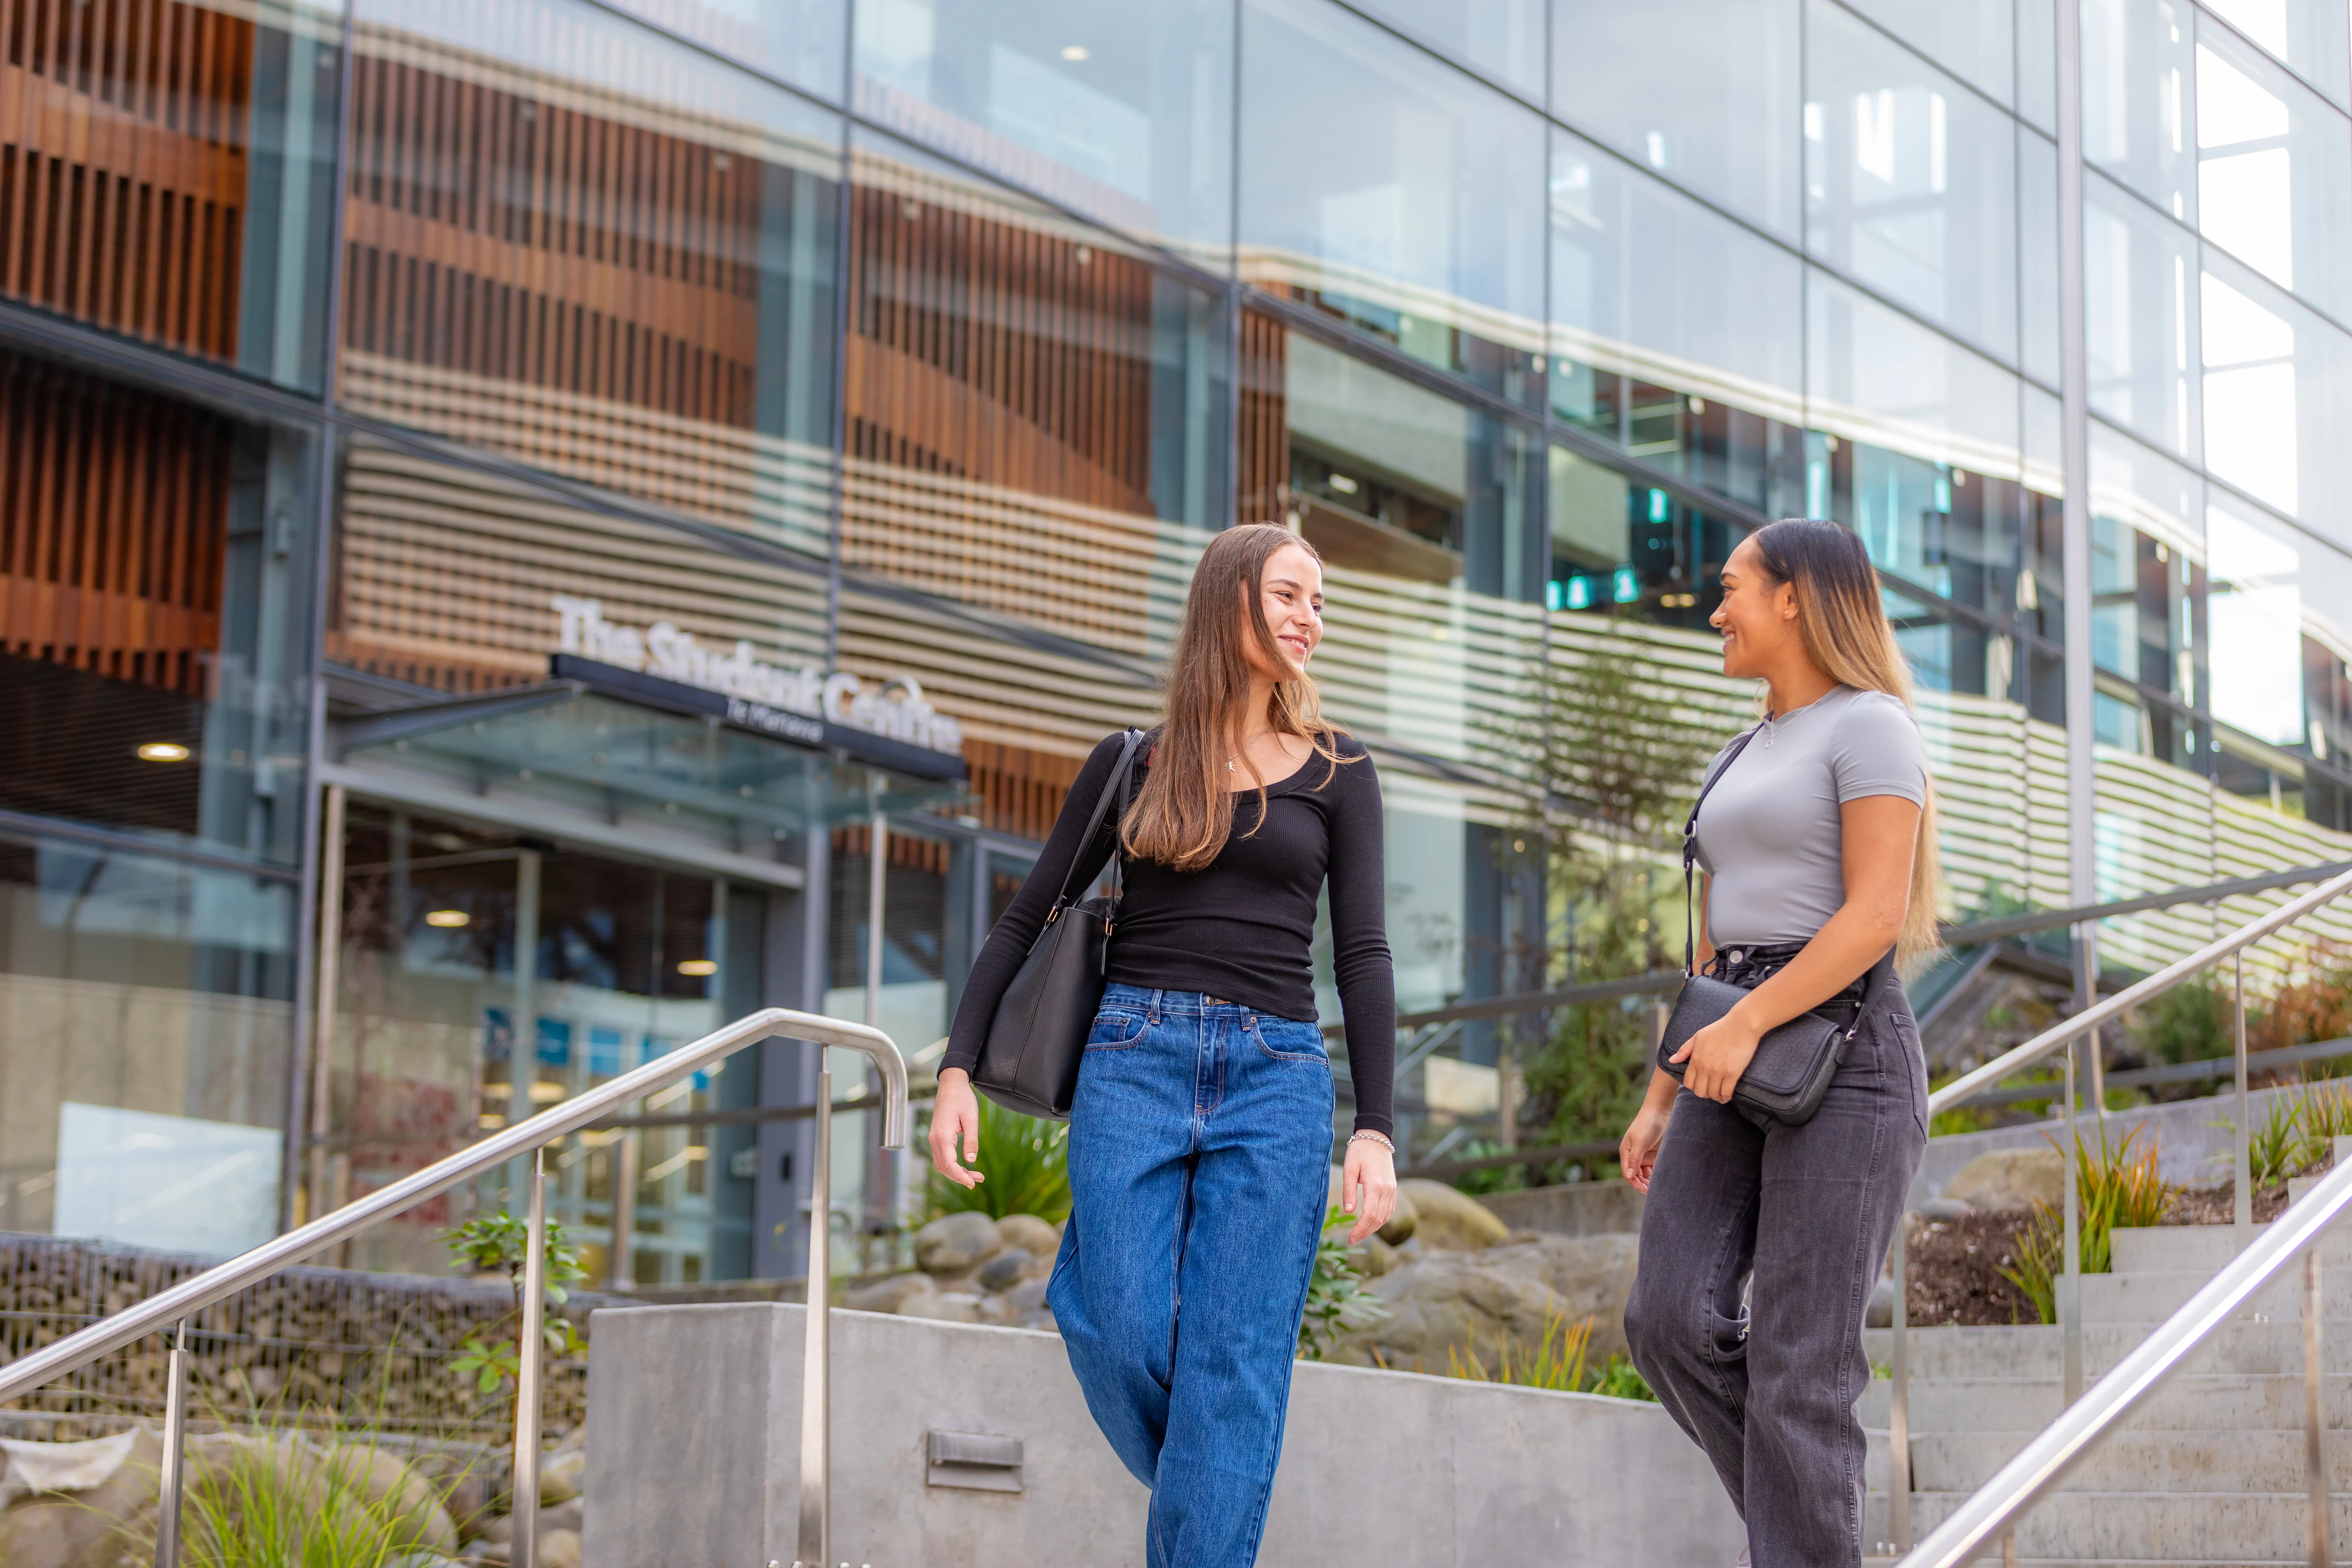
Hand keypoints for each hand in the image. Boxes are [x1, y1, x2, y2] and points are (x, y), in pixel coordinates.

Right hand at [927, 1068, 983, 1189]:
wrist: (951, 1085)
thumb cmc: (962, 1098)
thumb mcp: (972, 1119)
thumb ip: (971, 1141)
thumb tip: (971, 1161)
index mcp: (942, 1136)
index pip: (948, 1165)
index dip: (960, 1177)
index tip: (973, 1183)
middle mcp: (934, 1139)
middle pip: (943, 1168)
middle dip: (960, 1177)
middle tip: (978, 1180)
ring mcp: (934, 1138)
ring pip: (942, 1164)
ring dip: (956, 1172)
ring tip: (975, 1175)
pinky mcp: (937, 1137)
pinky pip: (942, 1156)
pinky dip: (952, 1165)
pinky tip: (965, 1166)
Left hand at [1338, 1136, 1396, 1245]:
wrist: (1376, 1138)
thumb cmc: (1359, 1151)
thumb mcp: (1349, 1169)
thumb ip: (1349, 1191)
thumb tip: (1348, 1212)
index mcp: (1376, 1185)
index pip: (1370, 1215)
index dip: (1360, 1230)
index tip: (1350, 1239)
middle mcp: (1387, 1190)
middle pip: (1378, 1220)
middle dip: (1365, 1233)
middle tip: (1352, 1241)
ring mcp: (1392, 1190)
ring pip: (1385, 1217)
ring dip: (1373, 1228)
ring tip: (1359, 1234)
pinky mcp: (1393, 1188)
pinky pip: (1389, 1209)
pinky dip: (1380, 1219)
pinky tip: (1370, 1223)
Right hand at [1619, 1106, 1670, 1192]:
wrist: (1662, 1111)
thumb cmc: (1647, 1124)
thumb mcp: (1640, 1142)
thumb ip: (1635, 1159)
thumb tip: (1629, 1176)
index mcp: (1626, 1152)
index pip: (1628, 1173)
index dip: (1634, 1183)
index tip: (1644, 1190)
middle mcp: (1635, 1156)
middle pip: (1636, 1176)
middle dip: (1643, 1184)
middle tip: (1654, 1191)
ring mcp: (1645, 1155)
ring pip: (1646, 1174)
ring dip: (1651, 1181)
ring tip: (1660, 1186)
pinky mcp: (1656, 1155)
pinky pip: (1655, 1169)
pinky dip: (1658, 1174)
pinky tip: (1664, 1178)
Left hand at [1669, 1010, 1763, 1103]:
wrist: (1741, 1025)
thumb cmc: (1719, 1029)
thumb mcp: (1698, 1036)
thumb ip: (1684, 1050)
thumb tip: (1671, 1060)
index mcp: (1696, 1059)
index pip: (1688, 1083)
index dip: (1693, 1087)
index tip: (1699, 1085)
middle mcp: (1705, 1067)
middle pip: (1700, 1092)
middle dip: (1704, 1093)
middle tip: (1710, 1091)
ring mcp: (1719, 1071)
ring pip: (1713, 1094)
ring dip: (1715, 1097)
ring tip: (1719, 1094)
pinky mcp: (1732, 1074)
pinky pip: (1726, 1092)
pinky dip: (1726, 1097)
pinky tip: (1726, 1096)